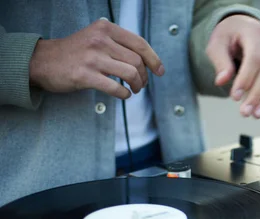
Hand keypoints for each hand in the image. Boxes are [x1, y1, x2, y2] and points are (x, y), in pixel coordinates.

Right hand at [29, 19, 164, 99]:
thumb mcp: (97, 37)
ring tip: (134, 89)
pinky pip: (115, 87)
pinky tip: (123, 94)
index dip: (154, 59)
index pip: (139, 44)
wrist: (43, 61)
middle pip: (137, 61)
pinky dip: (124, 94)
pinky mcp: (84, 75)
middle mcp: (99, 40)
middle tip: (141, 84)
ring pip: (130, 73)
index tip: (160, 71)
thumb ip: (119, 44)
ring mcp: (92, 57)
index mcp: (105, 28)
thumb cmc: (76, 52)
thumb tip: (147, 60)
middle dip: (144, 76)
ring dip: (137, 85)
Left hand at [206, 15, 259, 118]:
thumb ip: (220, 62)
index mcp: (254, 31)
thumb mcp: (217, 45)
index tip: (235, 97)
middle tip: (245, 112)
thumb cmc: (228, 37)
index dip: (246, 79)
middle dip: (257, 94)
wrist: (242, 27)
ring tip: (257, 114)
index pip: (254, 58)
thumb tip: (222, 81)